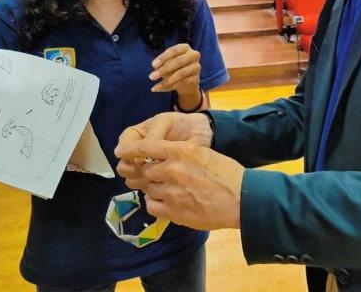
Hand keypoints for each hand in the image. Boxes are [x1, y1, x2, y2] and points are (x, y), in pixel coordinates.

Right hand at [115, 112, 212, 190]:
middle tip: (147, 171)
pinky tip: (161, 185)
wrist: (202, 134)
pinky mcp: (157, 179)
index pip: (123, 147)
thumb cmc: (182, 124)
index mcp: (137, 136)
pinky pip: (146, 187)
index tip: (140, 159)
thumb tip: (138, 159)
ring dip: (141, 180)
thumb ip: (152, 138)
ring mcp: (147, 167)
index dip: (128, 154)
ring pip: (132, 179)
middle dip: (133, 170)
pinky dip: (150, 188)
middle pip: (124, 166)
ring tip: (155, 177)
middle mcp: (138, 153)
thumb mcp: (165, 123)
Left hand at [115, 139, 243, 229]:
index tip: (120, 151)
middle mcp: (172, 170)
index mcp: (181, 151)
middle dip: (147, 172)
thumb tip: (164, 156)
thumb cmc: (226, 172)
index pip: (147, 147)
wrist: (240, 199)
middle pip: (145, 170)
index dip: (131, 149)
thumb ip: (182, 153)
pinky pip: (152, 205)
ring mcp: (171, 192)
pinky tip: (167, 201)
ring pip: (148, 188)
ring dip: (153, 187)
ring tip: (167, 188)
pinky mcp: (173, 212)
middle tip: (154, 174)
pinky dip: (155, 203)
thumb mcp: (204, 153)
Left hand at [149, 44, 201, 109]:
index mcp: (185, 48)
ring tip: (155, 87)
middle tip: (152, 77)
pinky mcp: (196, 79)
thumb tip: (156, 68)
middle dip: (164, 69)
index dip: (163, 57)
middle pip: (179, 61)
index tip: (153, 65)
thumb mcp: (167, 63)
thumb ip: (163, 64)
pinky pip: (182, 83)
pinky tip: (160, 89)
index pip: (174, 50)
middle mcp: (194, 55)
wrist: (187, 81)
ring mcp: (196, 67)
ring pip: (181, 74)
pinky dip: (169, 87)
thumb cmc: (175, 67)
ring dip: (166, 81)